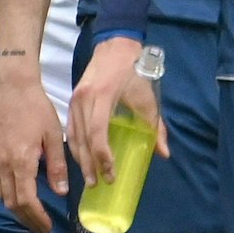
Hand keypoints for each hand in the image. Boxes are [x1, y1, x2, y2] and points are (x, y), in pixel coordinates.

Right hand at [0, 63, 63, 232]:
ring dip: (15, 210)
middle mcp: (1, 166)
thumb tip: (60, 191)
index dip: (37, 218)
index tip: (47, 228)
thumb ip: (57, 164)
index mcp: (21, 162)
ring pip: (0, 195)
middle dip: (27, 219)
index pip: (27, 200)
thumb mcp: (53, 135)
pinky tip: (16, 197)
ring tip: (31, 218)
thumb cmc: (35, 109)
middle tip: (41, 229)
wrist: (8, 89)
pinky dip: (5, 195)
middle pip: (11, 203)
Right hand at [68, 36, 167, 188]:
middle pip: (83, 138)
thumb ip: (156, 127)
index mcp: (102, 97)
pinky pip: (70, 130)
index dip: (103, 155)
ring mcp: (74, 101)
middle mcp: (83, 100)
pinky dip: (75, 146)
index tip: (111, 172)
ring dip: (80, 159)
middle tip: (99, 184)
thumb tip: (163, 154)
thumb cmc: (135, 73)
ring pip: (74, 136)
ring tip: (89, 178)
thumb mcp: (148, 99)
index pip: (98, 132)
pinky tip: (81, 160)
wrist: (115, 48)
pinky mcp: (71, 102)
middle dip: (90, 164)